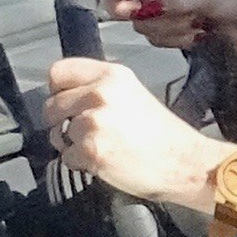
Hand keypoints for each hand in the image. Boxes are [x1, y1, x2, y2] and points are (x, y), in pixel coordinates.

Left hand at [43, 52, 236, 212]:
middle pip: (51, 105)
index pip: (58, 72)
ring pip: (57, 133)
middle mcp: (100, 93)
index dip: (58, 91)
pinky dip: (80, 164)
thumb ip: (99, 88)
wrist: (185, 163)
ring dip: (72, 145)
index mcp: (111, 75)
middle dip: (60, 122)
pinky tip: (104, 161)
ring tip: (101, 147)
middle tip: (84, 132)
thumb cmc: (163, 135)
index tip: (67, 102)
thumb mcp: (133, 94)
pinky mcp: (92, 150)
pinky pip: (66, 157)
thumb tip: (66, 95)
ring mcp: (94, 122)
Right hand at [118, 0, 236, 59]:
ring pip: (141, 25)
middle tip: (174, 15)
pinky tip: (194, 31)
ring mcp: (152, 4)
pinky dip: (176, 39)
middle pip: (122, 4)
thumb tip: (148, 7)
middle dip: (154, 15)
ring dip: (171, 28)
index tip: (134, 3)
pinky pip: (154, 38)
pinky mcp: (158, 25)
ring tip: (196, 20)